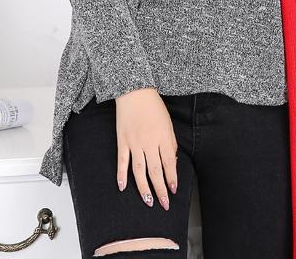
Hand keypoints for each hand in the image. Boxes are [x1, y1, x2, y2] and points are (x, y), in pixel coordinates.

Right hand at [115, 87, 177, 210]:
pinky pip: (122, 161)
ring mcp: (134, 142)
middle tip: (164, 203)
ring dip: (144, 188)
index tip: (173, 190)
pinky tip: (122, 187)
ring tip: (148, 201)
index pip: (169, 163)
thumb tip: (172, 162)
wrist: (134, 91)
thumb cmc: (153, 106)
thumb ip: (170, 143)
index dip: (172, 179)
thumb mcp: (168, 123)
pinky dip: (121, 175)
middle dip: (161, 190)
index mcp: (163, 137)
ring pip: (139, 171)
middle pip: (155, 171)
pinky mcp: (122, 141)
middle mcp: (149, 142)